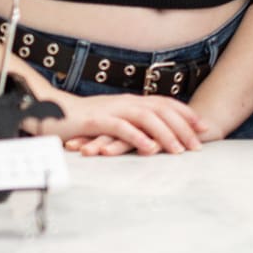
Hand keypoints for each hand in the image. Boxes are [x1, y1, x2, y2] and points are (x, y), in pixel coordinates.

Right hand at [30, 92, 213, 155]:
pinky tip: (149, 149)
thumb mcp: (112, 119)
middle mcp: (125, 102)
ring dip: (165, 134)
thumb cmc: (82, 120)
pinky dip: (137, 137)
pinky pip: (121, 127)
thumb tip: (153, 133)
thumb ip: (131, 123)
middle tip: (197, 145)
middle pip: (161, 110)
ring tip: (178, 150)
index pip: (165, 104)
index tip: (204, 127)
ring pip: (146, 117)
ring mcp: (111, 109)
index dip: (186, 114)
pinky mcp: (96, 120)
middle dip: (183, 127)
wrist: (49, 111)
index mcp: (130, 101)